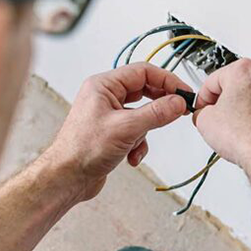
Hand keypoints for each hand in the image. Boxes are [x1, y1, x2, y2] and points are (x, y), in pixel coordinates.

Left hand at [49, 63, 190, 199]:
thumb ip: (156, 113)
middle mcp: (104, 97)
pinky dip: (137, 144)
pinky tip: (131, 156)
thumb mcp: (126, 128)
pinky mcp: (111, 133)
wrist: (67, 177)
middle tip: (176, 112)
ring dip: (144, 132)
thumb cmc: (82, 150)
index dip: (166, 81)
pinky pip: (135, 131)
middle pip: (143, 92)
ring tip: (137, 143)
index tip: (183, 93)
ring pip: (141, 115)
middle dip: (158, 107)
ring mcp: (108, 115)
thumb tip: (177, 102)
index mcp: (103, 86)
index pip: (142, 72)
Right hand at [193, 59, 250, 183]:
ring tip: (233, 127)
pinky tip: (250, 131)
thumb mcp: (204, 121)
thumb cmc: (246, 136)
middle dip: (224, 101)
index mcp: (243, 71)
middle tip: (215, 117)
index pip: (213, 80)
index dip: (202, 97)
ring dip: (242, 108)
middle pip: (236, 85)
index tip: (202, 107)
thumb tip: (204, 115)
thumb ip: (201, 112)